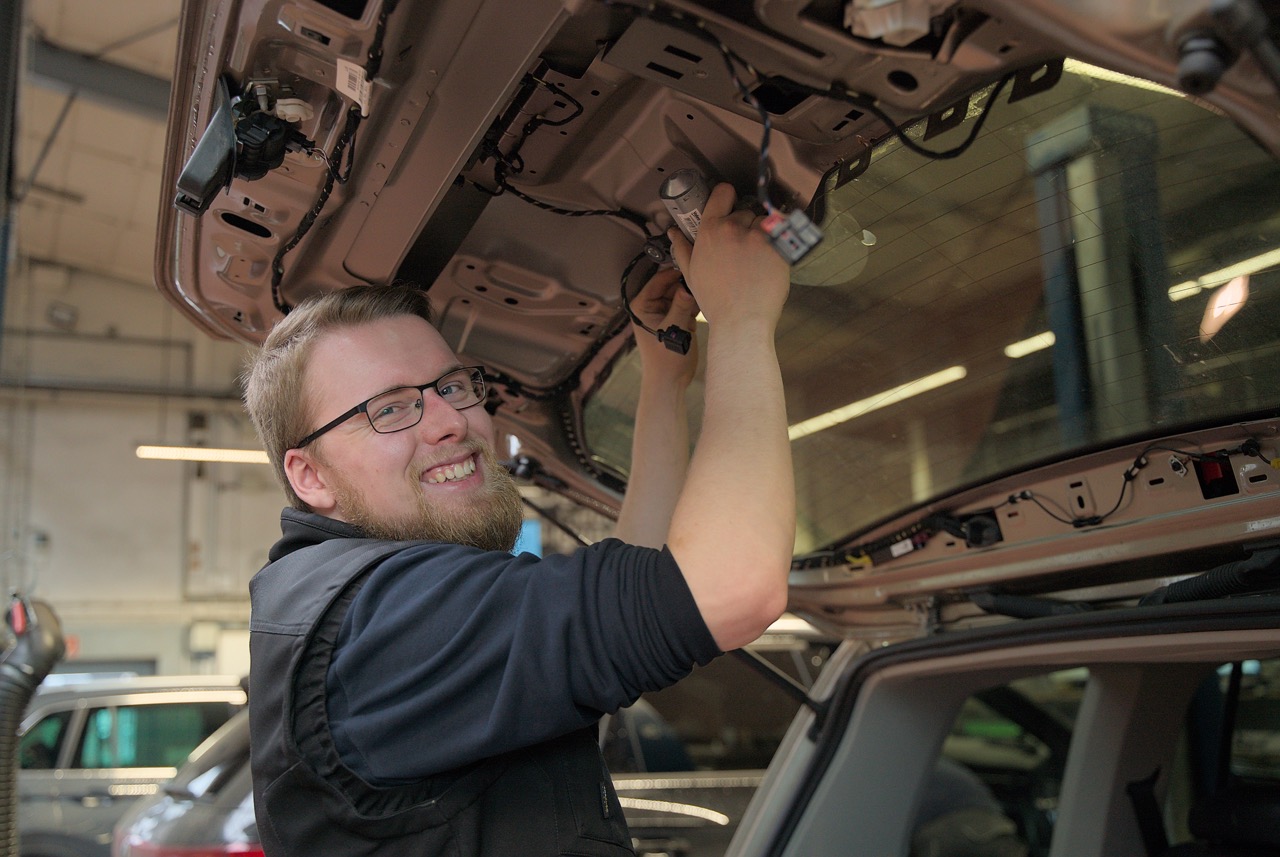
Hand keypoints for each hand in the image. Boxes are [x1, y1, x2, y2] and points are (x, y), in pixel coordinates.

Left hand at [630, 266, 699, 387]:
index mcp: (642, 306)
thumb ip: (681, 305)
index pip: (658, 281)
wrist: (671, 381)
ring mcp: (665, 312)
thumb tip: (688, 284)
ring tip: (706, 291)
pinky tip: (706, 303)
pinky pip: (687, 304)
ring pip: (681, 294)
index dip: (673, 273)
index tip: (691, 265)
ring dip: (692, 294)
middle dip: (685, 283)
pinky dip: (696, 304)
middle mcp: (652, 306)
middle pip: (671, 285)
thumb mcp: (673, 329)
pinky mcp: (678, 319)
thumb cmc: (665, 359)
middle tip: (703, 278)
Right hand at [667, 184, 789, 329]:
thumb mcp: (692, 274)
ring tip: (757, 260)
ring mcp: (756, 236)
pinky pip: (781, 234)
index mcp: (709, 231)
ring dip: (763, 235)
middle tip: (744, 250)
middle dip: (746, 226)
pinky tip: (769, 263)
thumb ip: (682, 248)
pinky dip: (778, 244)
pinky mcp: (778, 246)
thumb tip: (673, 233)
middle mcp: (732, 228)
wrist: (741, 321)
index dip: (727, 196)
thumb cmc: (716, 301)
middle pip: (745, 212)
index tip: (731, 203)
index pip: (722, 193)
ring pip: (764, 223)